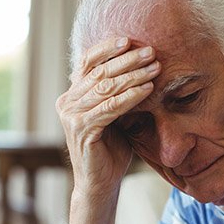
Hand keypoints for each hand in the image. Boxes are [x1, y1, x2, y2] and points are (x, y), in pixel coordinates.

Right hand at [56, 37, 159, 199]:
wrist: (100, 183)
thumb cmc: (111, 149)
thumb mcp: (115, 115)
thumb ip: (118, 94)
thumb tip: (141, 66)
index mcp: (73, 95)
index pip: (88, 63)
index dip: (108, 49)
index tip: (130, 40)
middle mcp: (67, 101)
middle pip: (99, 72)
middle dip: (127, 60)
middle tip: (151, 51)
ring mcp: (71, 115)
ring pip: (106, 87)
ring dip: (133, 75)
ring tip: (155, 67)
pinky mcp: (81, 128)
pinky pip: (110, 107)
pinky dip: (131, 96)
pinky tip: (148, 89)